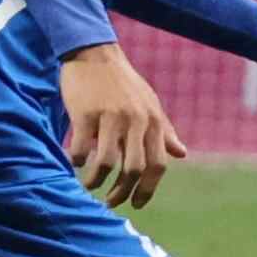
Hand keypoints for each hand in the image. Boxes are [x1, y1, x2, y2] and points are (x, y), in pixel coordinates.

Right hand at [60, 44, 186, 209]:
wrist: (95, 53)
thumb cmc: (123, 83)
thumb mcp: (150, 104)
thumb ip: (164, 131)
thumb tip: (181, 154)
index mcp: (153, 121)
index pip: (158, 164)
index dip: (148, 188)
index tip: (137, 203)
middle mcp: (136, 121)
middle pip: (134, 168)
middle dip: (122, 192)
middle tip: (111, 202)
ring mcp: (110, 116)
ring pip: (107, 162)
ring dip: (96, 180)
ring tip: (89, 185)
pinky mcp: (85, 112)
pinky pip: (80, 146)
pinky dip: (76, 160)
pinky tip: (74, 162)